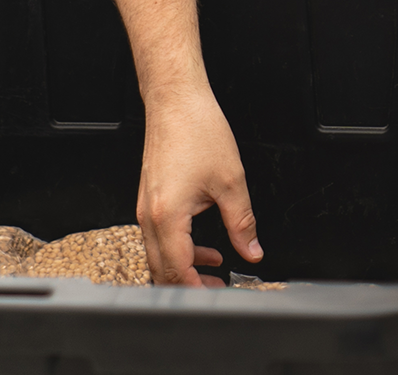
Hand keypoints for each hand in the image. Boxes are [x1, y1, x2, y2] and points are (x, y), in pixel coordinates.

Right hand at [135, 86, 262, 286]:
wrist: (175, 100)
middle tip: (218, 289)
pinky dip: (180, 249)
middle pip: (162, 270)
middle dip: (189, 286)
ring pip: (159, 256)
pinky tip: (205, 247)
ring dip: (186, 267)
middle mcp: (149, 216)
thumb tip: (252, 250)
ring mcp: (145, 209)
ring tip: (215, 271)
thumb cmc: (197, 130)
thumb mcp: (231, 181)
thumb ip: (243, 223)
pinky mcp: (149, 201)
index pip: (177, 271)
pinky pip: (160, 238)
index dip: (198, 290)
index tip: (219, 295)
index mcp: (167, 216)